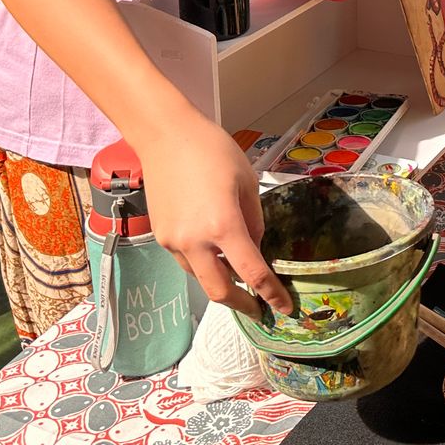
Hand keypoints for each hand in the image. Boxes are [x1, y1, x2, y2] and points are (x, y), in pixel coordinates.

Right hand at [138, 111, 291, 316]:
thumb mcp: (247, 183)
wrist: (165, 136)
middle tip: (260, 308)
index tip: (284, 308)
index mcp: (223, 226)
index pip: (252, 273)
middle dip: (242, 305)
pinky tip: (216, 253)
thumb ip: (254, 221)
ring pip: (201, 278)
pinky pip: (187, 262)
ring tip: (240, 277)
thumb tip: (256, 249)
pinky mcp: (160, 237)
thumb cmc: (213, 151)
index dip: (271, 294)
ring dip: (221, 283)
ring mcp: (172, 242)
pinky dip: (204, 266)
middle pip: (219, 292)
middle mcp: (194, 241)